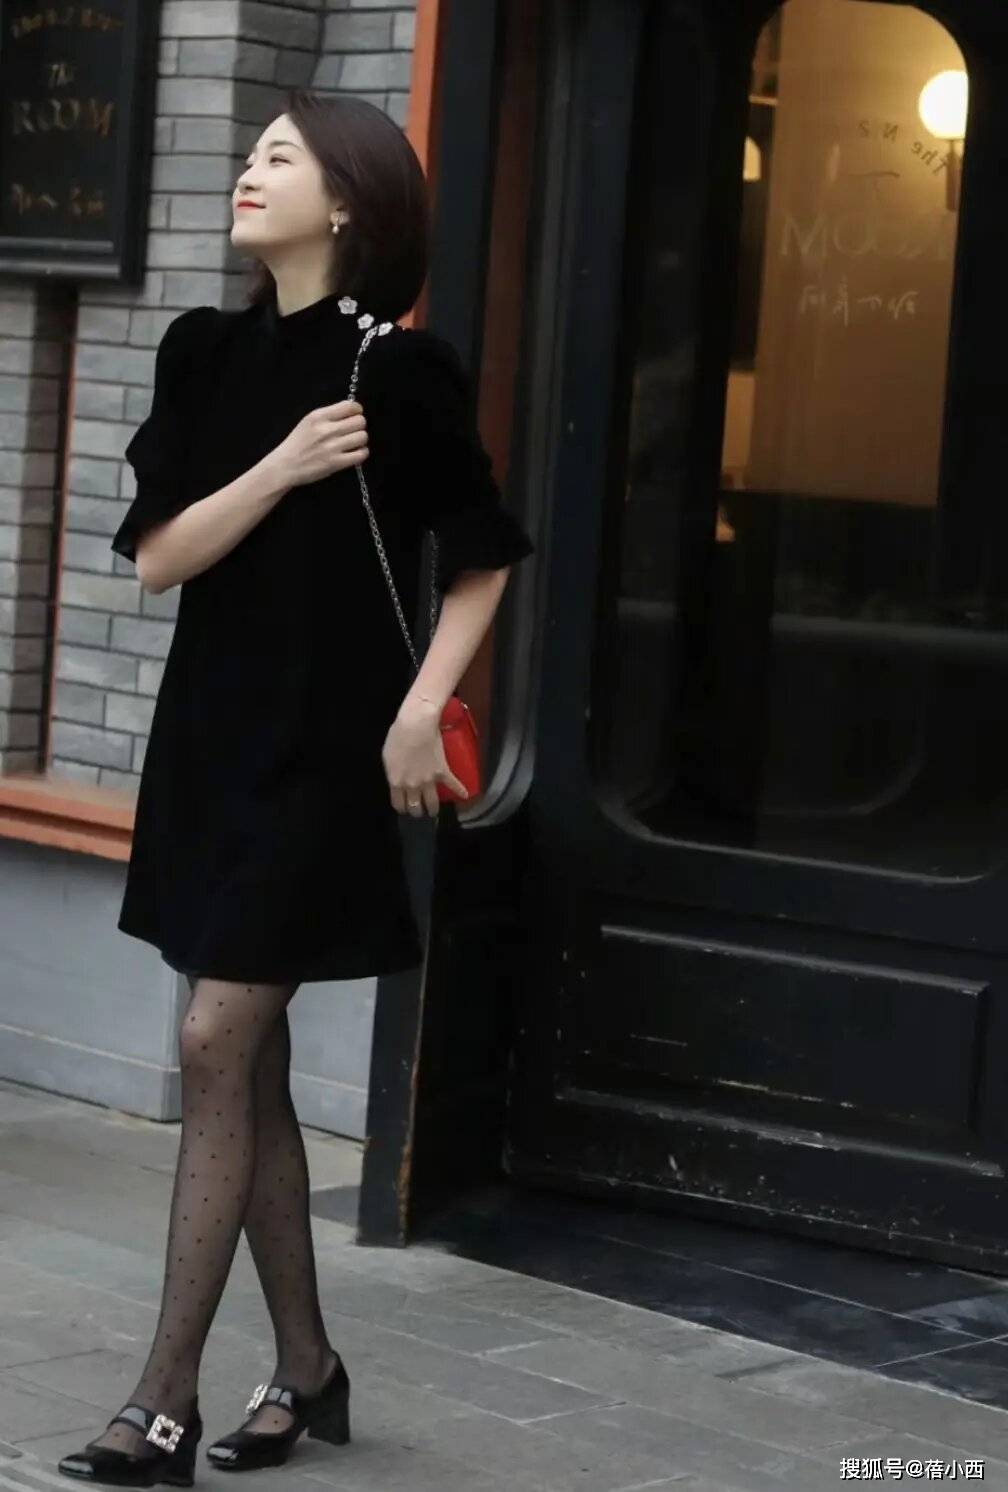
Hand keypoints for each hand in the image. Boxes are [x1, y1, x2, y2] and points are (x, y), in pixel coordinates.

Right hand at [268, 400, 367, 487]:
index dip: (357, 411)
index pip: (350, 406)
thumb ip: (328, 415)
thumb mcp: (308, 421)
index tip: (354, 416)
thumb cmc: (297, 443)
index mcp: (319, 416)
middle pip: (360, 421)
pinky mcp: (336, 463)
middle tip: (352, 432)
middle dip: (359, 426)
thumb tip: (351, 412)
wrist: (285, 465)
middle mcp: (327, 429)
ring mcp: (332, 447)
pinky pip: (361, 454)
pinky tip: (355, 453)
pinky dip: (362, 453)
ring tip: (353, 443)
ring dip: (361, 440)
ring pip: (362, 437)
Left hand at [382, 701, 469, 815]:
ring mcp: (429, 781)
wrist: (416, 725)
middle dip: (416, 812)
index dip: (401, 808)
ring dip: (433, 810)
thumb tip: (397, 779)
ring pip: (432, 802)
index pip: (398, 804)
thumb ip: (393, 772)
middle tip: (418, 812)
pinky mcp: (443, 772)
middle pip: (415, 807)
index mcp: (396, 782)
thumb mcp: (387, 757)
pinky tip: (464, 796)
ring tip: (433, 812)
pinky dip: (459, 790)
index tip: (403, 808)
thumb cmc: (397, 736)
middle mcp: (413, 786)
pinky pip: (453, 784)